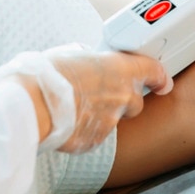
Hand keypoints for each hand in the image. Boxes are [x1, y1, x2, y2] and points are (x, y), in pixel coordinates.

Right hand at [48, 50, 171, 153]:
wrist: (33, 105)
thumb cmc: (49, 74)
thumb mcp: (72, 53)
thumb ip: (89, 60)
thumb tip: (88, 64)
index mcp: (119, 69)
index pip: (155, 72)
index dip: (159, 77)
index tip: (162, 82)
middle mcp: (121, 95)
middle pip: (135, 101)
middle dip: (123, 99)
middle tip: (101, 93)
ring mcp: (110, 121)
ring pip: (113, 119)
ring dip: (100, 114)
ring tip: (74, 107)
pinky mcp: (95, 140)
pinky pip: (95, 134)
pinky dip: (85, 129)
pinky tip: (67, 121)